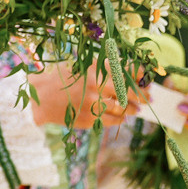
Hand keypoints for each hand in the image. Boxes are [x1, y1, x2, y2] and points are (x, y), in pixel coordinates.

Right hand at [24, 64, 142, 130]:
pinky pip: (112, 120)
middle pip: (128, 91)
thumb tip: (125, 73)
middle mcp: (95, 85)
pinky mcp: (89, 118)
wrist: (38, 99)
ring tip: (136, 109)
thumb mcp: (78, 68)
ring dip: (133, 109)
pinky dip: (120, 119)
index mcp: (93, 70)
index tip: (145, 78)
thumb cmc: (59, 80)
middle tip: (149, 98)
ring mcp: (92, 103)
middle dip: (142, 95)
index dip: (139, 75)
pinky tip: (122, 117)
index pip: (124, 71)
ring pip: (122, 108)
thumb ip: (100, 69)